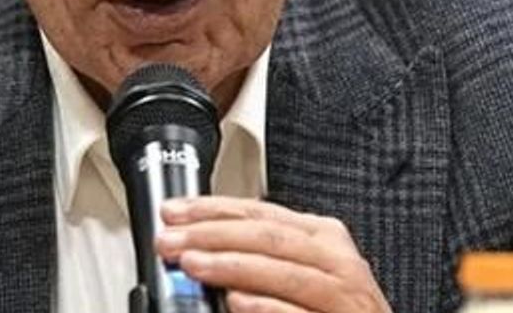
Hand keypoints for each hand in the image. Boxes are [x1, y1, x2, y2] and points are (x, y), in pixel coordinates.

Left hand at [155, 196, 391, 312]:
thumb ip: (257, 257)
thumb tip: (196, 247)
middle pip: (267, 236)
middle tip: (170, 239)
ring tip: (192, 264)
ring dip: (232, 266)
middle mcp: (336, 260)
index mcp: (321, 237)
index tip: (173, 212)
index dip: (211, 209)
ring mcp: (342, 295)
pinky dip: (266, 307)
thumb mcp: (299, 272)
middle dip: (212, 234)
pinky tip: (236, 303)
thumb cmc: (332, 309)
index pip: (259, 213)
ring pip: (282, 271)